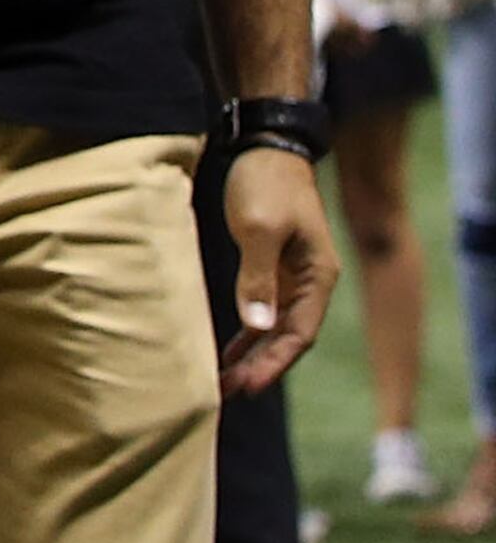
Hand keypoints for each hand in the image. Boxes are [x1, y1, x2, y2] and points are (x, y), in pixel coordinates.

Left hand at [219, 142, 338, 395]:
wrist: (265, 149)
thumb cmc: (265, 184)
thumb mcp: (260, 229)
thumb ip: (257, 276)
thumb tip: (258, 326)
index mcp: (318, 276)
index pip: (300, 333)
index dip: (275, 363)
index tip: (248, 386)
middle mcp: (310, 282)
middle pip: (288, 337)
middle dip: (261, 367)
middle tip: (227, 393)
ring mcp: (292, 276)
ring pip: (275, 328)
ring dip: (252, 355)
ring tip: (224, 383)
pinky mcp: (272, 268)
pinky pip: (263, 311)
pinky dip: (247, 334)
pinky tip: (228, 352)